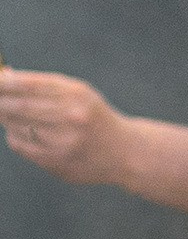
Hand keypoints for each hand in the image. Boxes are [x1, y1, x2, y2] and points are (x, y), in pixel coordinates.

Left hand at [0, 70, 128, 182]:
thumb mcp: (79, 93)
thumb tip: (5, 76)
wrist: (125, 153)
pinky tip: (22, 131)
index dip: (4, 82)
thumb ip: (44, 85)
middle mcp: (71, 118)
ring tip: (10, 113)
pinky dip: (14, 135)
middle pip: (18, 106)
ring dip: (6, 118)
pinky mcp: (56, 163)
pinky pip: (19, 145)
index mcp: (77, 95)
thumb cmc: (95, 118)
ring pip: (15, 126)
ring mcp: (63, 143)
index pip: (30, 85)